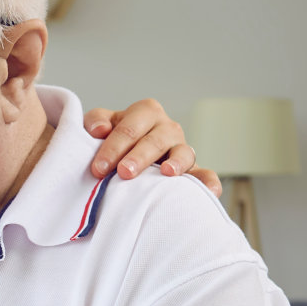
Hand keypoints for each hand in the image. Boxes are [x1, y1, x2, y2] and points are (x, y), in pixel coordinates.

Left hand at [84, 99, 223, 196]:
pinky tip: (210, 193)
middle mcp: (167, 128)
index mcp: (145, 112)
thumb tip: (100, 130)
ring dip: (175, 163)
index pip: (129, 128)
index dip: (113, 148)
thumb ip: (96, 121)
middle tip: (124, 172)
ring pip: (183, 153)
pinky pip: (205, 174)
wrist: (125, 154)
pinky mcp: (192, 170)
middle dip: (139, 157)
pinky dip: (209, 182)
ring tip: (167, 173)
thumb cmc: (112, 139)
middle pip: (154, 141)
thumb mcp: (100, 125)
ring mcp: (182, 148)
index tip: (98, 168)